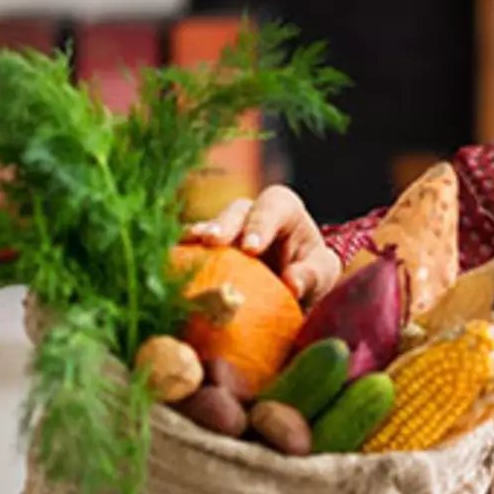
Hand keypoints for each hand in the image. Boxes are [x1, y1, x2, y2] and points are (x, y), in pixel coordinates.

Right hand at [183, 185, 341, 306]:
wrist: (294, 287)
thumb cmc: (311, 272)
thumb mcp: (322, 272)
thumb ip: (312, 275)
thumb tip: (292, 284)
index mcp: (283, 210)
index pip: (273, 206)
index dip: (260, 223)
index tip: (251, 247)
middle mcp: (251, 214)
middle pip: (236, 211)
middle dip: (224, 225)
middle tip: (213, 241)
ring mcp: (226, 231)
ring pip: (209, 227)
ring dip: (197, 237)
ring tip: (187, 246)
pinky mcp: (207, 252)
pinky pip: (192, 249)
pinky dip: (183, 255)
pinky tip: (171, 264)